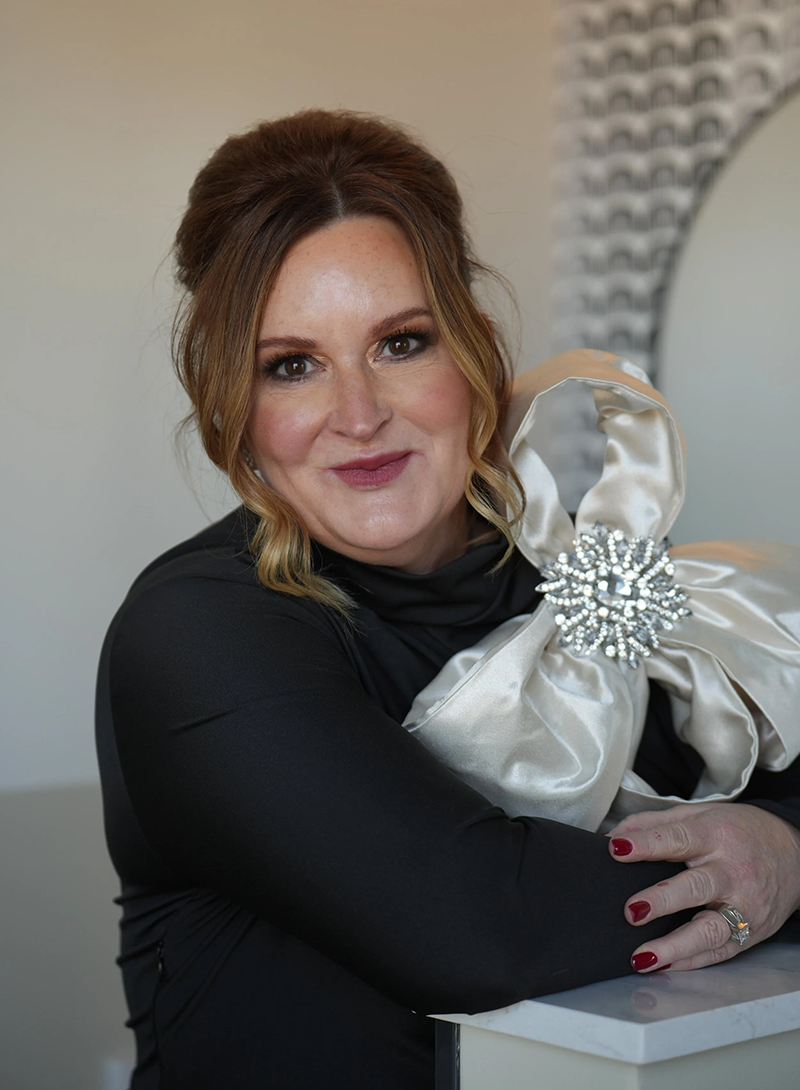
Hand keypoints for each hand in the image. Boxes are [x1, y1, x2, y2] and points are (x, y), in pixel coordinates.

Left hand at [606, 803, 799, 972]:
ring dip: (675, 946)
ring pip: (709, 930)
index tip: (616, 849)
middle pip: (696, 887)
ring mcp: (744, 905)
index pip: (678, 839)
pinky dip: (690, 961)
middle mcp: (732, 871)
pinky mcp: (750, 932)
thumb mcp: (700, 813)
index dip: (646, 844)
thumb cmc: (740, 831)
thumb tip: (613, 836)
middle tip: (632, 910)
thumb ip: (655, 823)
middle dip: (662, 900)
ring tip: (643, 956)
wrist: (795, 852)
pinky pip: (718, 951)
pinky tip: (663, 964)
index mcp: (716, 835)